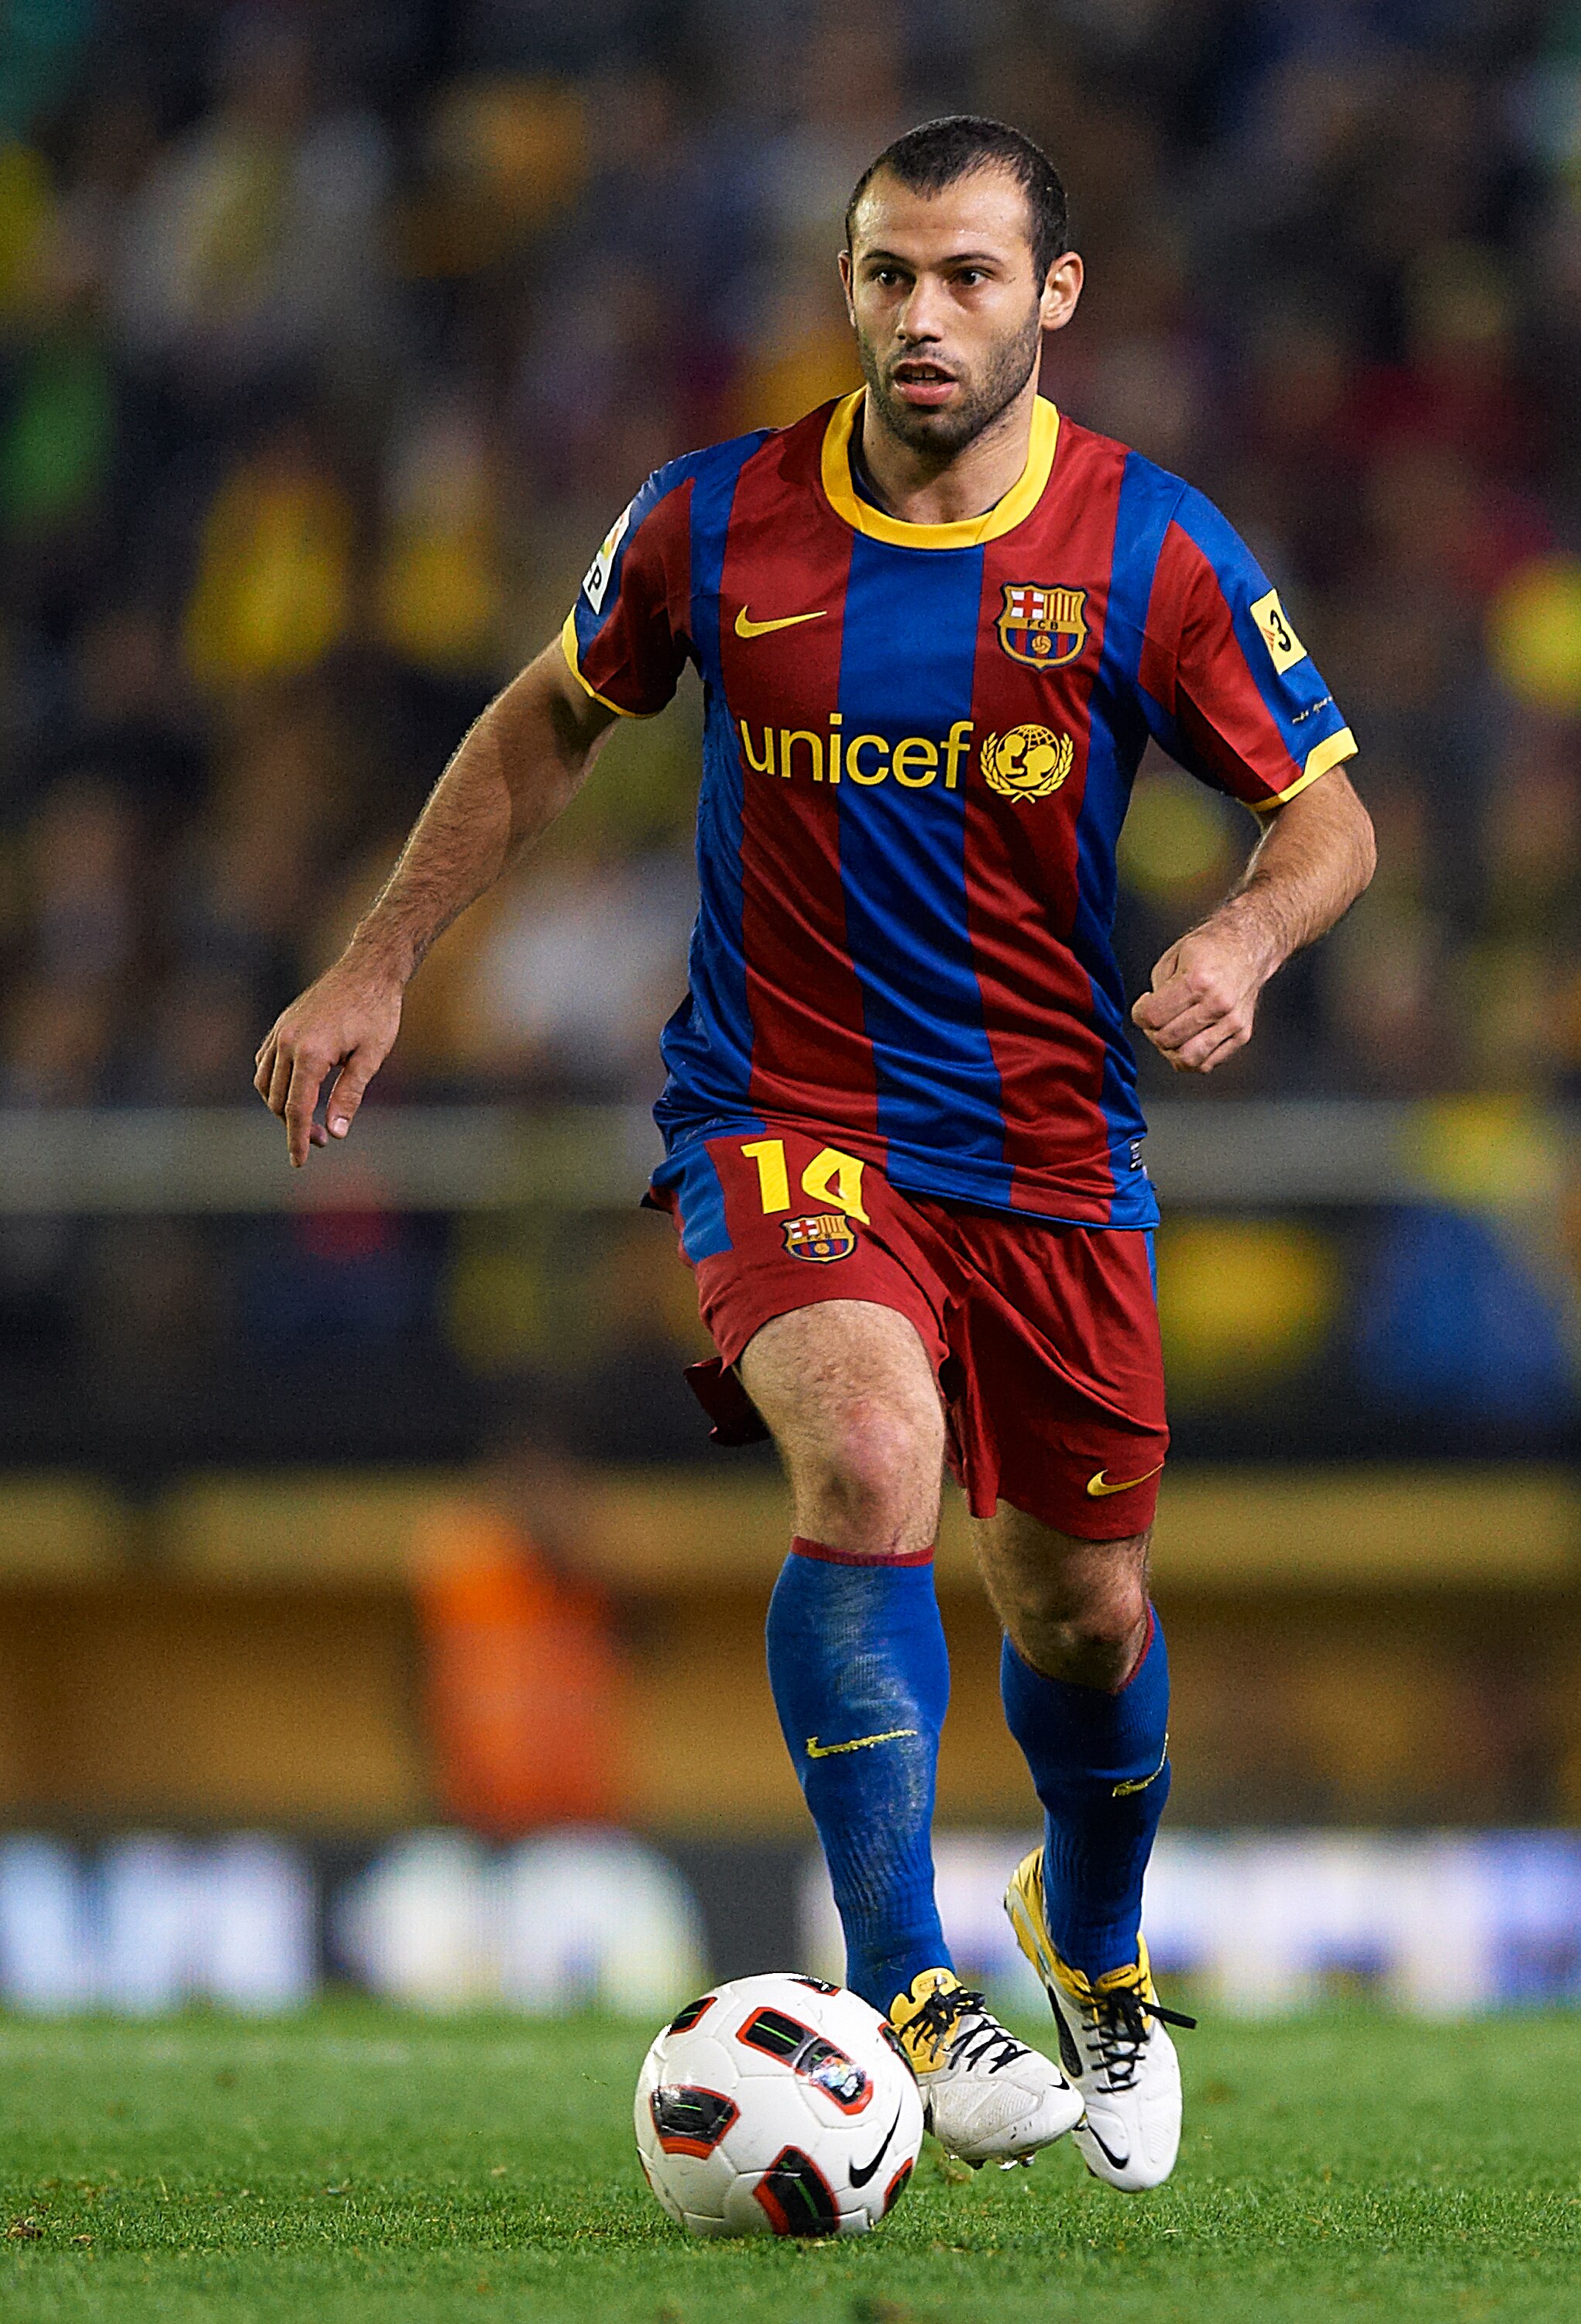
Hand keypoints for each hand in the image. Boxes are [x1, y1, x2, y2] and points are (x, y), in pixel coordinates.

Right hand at [254, 956, 403, 1166]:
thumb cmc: (377, 1012)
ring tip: (309, 1119)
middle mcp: (287, 1042)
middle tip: (323, 1138)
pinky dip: (273, 1083)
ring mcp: (280, 1031)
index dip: (296, 1139)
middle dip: (295, 1125)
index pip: (295, 1108)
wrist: (368, 970)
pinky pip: (265, 1062)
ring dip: (281, 1106)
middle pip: (277, 1100)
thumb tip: (334, 1133)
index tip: (300, 1162)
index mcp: (310, 1052)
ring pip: (264, 1083)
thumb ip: (349, 1096)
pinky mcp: (281, 1025)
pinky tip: (296, 1091)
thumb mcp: (371, 1058)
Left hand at [1131, 915, 1272, 1074]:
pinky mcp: (1242, 1035)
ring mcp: (1232, 1022)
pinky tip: (1187, 1041)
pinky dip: (1191, 1058)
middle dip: (1153, 1032)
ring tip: (1170, 1033)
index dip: (1139, 1015)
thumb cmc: (1212, 948)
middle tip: (1156, 1020)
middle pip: (1167, 1040)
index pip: (1153, 1017)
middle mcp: (1218, 1004)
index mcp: (1198, 981)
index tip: (1143, 1008)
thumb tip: (1150, 1017)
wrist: (1250, 946)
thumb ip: (1157, 989)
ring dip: (1170, 1050)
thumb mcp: (1173, 957)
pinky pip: (1207, 1063)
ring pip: (1188, 1059)